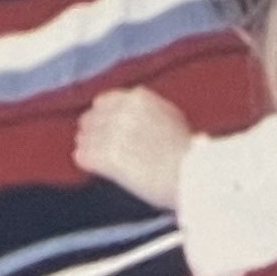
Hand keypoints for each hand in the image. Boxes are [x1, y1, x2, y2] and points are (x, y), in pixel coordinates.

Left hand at [74, 87, 193, 208]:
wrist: (192, 175)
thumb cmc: (189, 153)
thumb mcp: (171, 119)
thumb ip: (149, 112)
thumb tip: (136, 116)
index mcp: (140, 99)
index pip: (105, 101)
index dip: (102, 115)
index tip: (101, 123)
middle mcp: (125, 112)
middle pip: (92, 118)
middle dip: (91, 130)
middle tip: (88, 139)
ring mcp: (115, 134)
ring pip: (86, 137)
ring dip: (87, 145)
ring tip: (87, 152)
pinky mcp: (109, 157)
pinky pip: (84, 155)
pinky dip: (85, 159)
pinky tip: (86, 163)